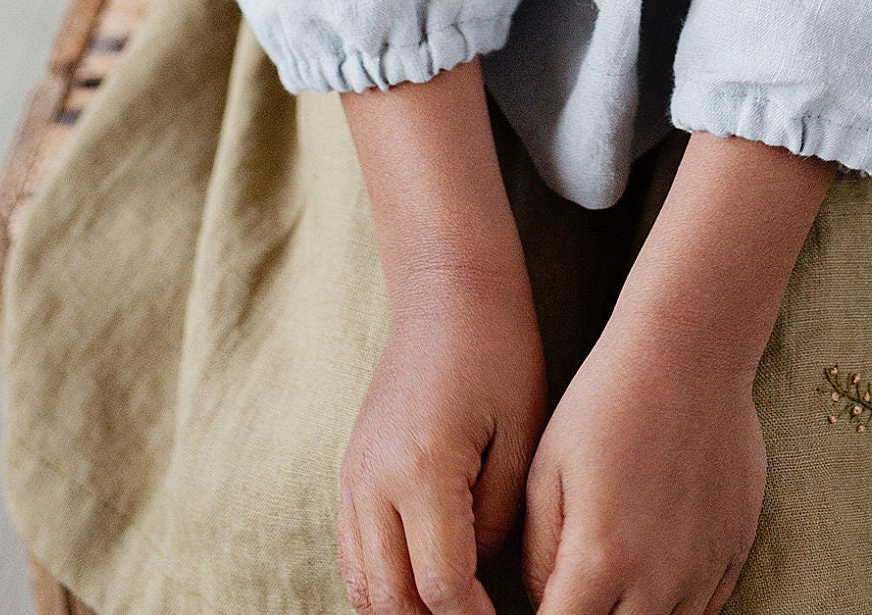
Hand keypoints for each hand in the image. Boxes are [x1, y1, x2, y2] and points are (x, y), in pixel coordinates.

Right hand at [338, 259, 547, 614]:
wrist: (448, 289)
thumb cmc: (499, 353)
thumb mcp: (521, 437)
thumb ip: (498, 520)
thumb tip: (476, 575)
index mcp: (423, 470)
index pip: (442, 587)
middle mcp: (375, 481)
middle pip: (391, 601)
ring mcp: (354, 478)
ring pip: (363, 587)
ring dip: (404, 614)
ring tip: (451, 613)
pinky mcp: (350, 472)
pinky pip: (353, 555)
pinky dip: (381, 587)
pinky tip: (420, 591)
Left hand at [520, 131, 832, 613]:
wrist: (690, 349)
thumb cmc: (607, 401)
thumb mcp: (546, 472)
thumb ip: (539, 556)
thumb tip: (546, 602)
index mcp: (600, 559)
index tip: (541, 606)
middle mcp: (658, 578)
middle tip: (578, 590)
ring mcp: (704, 568)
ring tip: (615, 578)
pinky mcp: (735, 550)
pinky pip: (705, 610)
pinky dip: (676, 604)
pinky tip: (655, 570)